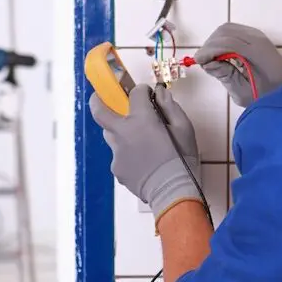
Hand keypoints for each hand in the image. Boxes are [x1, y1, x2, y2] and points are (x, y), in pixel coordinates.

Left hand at [89, 84, 202, 223]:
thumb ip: (170, 106)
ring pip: (112, 136)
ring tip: (138, 140)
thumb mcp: (184, 128)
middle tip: (99, 96)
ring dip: (120, 132)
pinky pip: (120, 156)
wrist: (173, 191)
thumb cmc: (182, 158)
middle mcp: (124, 134)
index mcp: (141, 120)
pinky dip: (129, 154)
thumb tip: (160, 92)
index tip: (147, 93)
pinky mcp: (117, 169)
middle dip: (97, 100)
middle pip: (100, 112)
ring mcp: (117, 153)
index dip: (142, 91)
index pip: (135, 94)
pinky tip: (144, 162)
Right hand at [194, 22, 281, 106]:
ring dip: (214, 40)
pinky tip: (219, 52)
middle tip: (202, 60)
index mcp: (258, 54)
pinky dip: (221, 38)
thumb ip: (225, 76)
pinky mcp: (255, 34)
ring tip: (210, 57)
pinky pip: (232, 30)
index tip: (198, 61)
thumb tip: (207, 63)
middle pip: (225, 32)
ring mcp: (257, 34)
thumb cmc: (266, 93)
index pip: (228, 43)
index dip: (209, 50)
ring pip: (227, 28)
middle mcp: (258, 39)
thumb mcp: (243, 92)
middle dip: (209, 45)